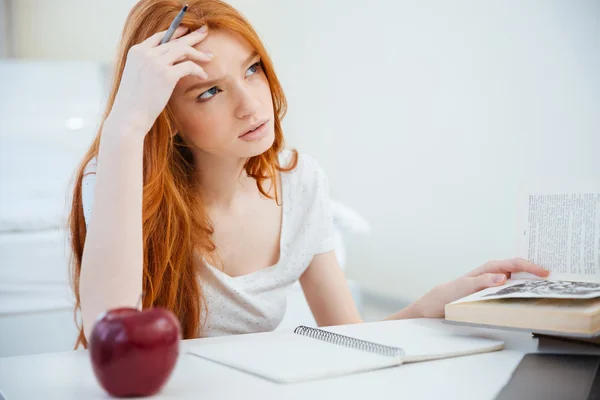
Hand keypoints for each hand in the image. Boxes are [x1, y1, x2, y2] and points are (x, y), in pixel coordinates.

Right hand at [107, 26, 211, 135]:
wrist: (128, 116)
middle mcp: (145, 53)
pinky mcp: (166, 75)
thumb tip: (166, 65)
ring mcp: (156, 63)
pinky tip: (203, 76)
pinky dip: (198, 70)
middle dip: (191, 36)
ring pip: (183, 50)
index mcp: (136, 52)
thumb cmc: (133, 103)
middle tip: (204, 31)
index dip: (174, 32)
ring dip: (198, 53)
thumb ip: (147, 66)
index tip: (186, 30)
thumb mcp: (136, 77)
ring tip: (210, 57)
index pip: (158, 36)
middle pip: (173, 41)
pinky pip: (188, 66)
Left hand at [413, 258, 548, 317]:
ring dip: (528, 281)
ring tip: (546, 285)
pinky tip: (527, 296)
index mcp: (485, 271)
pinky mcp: (488, 294)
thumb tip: (502, 277)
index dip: (528, 266)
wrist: (432, 307)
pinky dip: (519, 291)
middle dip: (533, 269)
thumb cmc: (446, 296)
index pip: (511, 264)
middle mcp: (489, 275)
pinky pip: (508, 290)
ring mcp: (489, 285)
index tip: (544, 272)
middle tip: (552, 276)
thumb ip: (481, 282)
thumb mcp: (462, 288)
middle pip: (516, 269)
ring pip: (513, 279)